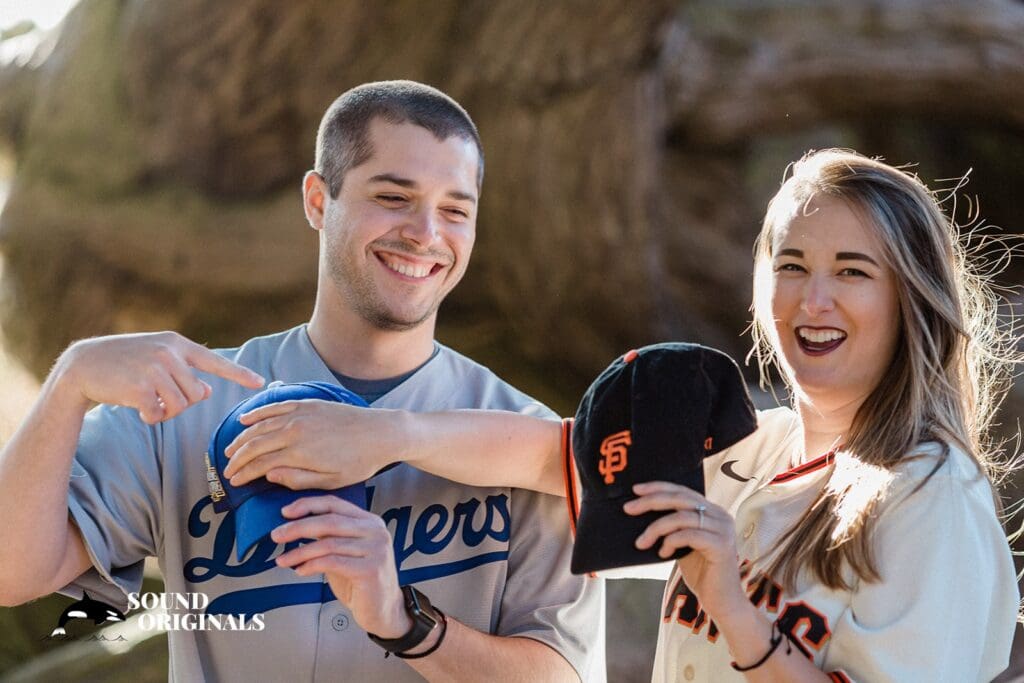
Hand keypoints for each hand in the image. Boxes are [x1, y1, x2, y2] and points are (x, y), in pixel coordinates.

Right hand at [58, 332, 264, 423]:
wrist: (85, 364)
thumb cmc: (125, 362)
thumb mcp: (157, 359)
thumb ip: (183, 371)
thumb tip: (208, 391)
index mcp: (177, 344)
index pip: (214, 361)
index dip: (238, 374)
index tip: (260, 382)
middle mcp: (169, 353)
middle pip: (196, 394)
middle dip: (182, 403)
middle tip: (159, 398)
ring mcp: (154, 369)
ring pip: (180, 406)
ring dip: (166, 412)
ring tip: (149, 402)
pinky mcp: (140, 387)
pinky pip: (159, 415)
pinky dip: (151, 419)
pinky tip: (139, 410)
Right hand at [222, 400, 399, 488]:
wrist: (381, 433)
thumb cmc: (359, 462)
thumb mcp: (331, 480)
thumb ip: (297, 479)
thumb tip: (268, 475)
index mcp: (299, 452)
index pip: (259, 464)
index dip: (243, 474)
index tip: (234, 482)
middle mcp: (294, 430)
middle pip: (255, 444)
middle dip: (237, 458)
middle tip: (227, 470)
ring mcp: (300, 414)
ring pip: (260, 425)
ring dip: (241, 438)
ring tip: (230, 450)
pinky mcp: (308, 404)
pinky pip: (275, 407)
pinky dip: (257, 413)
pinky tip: (245, 420)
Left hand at [272, 495, 410, 637]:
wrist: (383, 610)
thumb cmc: (359, 581)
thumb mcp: (344, 553)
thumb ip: (328, 537)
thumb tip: (294, 526)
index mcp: (370, 521)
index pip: (335, 504)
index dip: (308, 505)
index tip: (285, 512)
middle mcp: (376, 531)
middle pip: (330, 521)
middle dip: (298, 527)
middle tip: (276, 535)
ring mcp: (376, 550)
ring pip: (328, 544)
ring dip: (300, 552)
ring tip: (282, 560)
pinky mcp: (370, 569)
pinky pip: (332, 562)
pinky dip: (311, 566)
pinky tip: (300, 571)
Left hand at [624, 481, 747, 619]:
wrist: (722, 602)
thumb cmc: (701, 574)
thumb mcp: (684, 544)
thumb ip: (674, 527)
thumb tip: (642, 513)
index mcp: (712, 512)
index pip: (683, 491)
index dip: (658, 487)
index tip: (635, 489)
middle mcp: (720, 516)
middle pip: (680, 498)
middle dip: (651, 501)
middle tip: (628, 509)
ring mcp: (723, 530)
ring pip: (682, 517)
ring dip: (655, 528)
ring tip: (641, 543)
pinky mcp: (721, 546)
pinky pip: (689, 535)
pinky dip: (670, 541)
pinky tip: (662, 554)